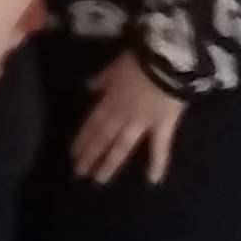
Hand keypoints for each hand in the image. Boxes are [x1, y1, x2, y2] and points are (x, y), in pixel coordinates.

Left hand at [71, 53, 189, 183]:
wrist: (168, 59)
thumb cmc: (141, 59)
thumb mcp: (116, 66)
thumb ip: (102, 78)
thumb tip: (88, 86)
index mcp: (111, 99)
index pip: (93, 123)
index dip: (82, 138)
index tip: (73, 154)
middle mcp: (122, 115)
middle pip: (103, 137)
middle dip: (90, 155)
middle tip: (79, 173)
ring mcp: (142, 122)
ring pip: (122, 146)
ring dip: (110, 163)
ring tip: (99, 180)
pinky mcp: (163, 125)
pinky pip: (160, 147)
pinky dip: (158, 163)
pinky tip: (152, 181)